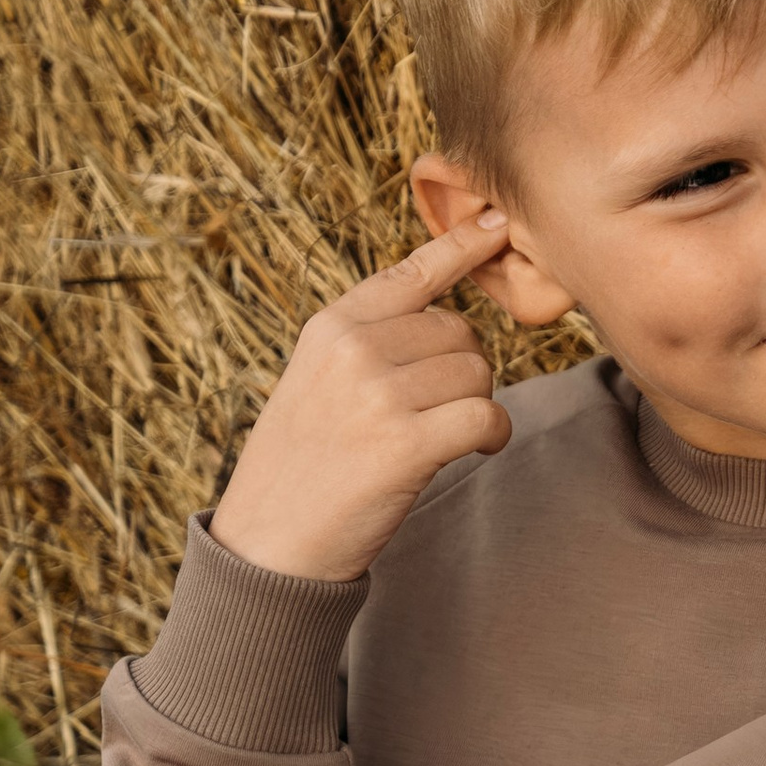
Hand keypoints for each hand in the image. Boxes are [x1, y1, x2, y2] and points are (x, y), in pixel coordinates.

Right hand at [211, 214, 515, 583]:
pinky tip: (474, 451)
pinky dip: (492, 436)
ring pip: (478, 373)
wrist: (269, 543)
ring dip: (476, 405)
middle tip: (432, 412)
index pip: (411, 273)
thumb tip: (448, 316)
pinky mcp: (406, 443)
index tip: (495, 222)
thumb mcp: (317, 380)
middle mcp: (353, 349)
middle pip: (461, 332)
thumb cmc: (305, 464)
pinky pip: (486, 417)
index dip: (461, 247)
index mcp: (331, 326)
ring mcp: (378, 394)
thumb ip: (369, 341)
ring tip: (440, 437)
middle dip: (463, 370)